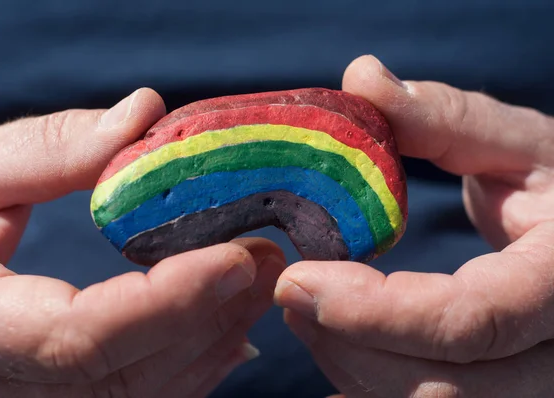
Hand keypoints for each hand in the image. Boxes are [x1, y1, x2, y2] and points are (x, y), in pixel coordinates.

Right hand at [0, 89, 285, 396]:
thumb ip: (51, 148)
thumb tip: (145, 114)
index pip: (76, 337)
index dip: (165, 302)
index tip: (235, 258)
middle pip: (122, 376)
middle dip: (206, 319)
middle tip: (266, 260)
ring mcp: (29, 397)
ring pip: (136, 397)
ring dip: (209, 343)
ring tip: (258, 286)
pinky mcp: (54, 393)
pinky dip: (189, 369)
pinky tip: (228, 332)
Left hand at [274, 55, 553, 396]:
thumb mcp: (520, 144)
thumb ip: (445, 117)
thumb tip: (361, 77)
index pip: (471, 320)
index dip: (376, 309)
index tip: (297, 280)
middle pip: (441, 386)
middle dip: (349, 345)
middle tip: (292, 292)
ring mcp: (529, 382)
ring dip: (350, 365)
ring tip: (309, 309)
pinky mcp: (501, 390)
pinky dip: (368, 382)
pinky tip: (340, 340)